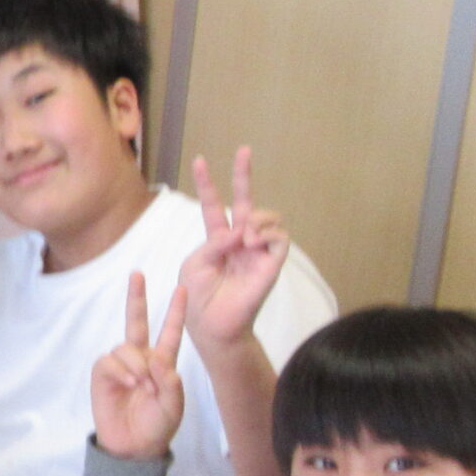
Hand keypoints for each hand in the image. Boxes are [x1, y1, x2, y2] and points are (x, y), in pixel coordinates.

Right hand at [89, 272, 186, 460]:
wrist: (133, 447)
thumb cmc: (157, 426)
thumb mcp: (174, 406)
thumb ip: (170, 382)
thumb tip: (156, 358)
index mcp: (162, 364)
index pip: (169, 332)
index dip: (175, 312)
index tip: (181, 289)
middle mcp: (141, 359)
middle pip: (136, 322)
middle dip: (136, 297)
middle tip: (137, 274)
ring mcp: (120, 365)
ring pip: (125, 347)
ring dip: (136, 365)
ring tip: (142, 385)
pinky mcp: (103, 374)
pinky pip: (110, 361)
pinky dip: (121, 371)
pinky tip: (128, 383)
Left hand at [178, 149, 290, 353]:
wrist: (213, 325)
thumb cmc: (199, 296)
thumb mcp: (196, 263)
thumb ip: (214, 241)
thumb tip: (240, 231)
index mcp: (217, 239)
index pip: (215, 206)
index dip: (208, 183)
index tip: (199, 160)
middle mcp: (240, 240)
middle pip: (247, 201)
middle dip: (244, 175)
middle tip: (243, 150)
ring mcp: (258, 251)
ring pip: (269, 217)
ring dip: (256, 218)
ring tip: (244, 235)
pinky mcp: (273, 263)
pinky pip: (279, 238)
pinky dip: (267, 233)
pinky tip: (253, 241)